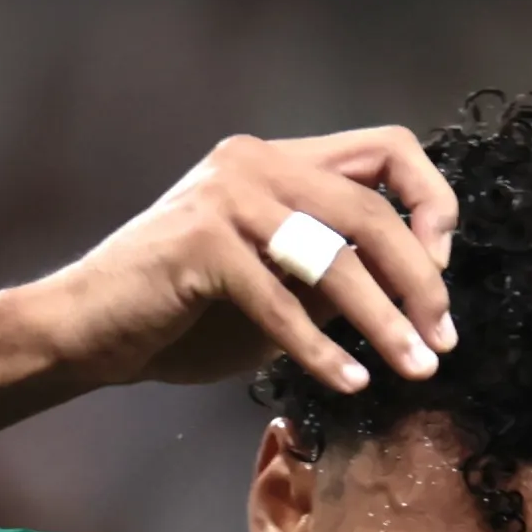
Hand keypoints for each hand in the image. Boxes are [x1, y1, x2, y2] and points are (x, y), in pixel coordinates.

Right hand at [31, 130, 458, 401]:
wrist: (89, 329)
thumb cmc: (185, 314)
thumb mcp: (282, 288)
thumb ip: (339, 276)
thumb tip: (422, 297)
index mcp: (281, 159)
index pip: (388, 149)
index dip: (430, 204)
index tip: (442, 272)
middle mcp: (256, 162)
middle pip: (371, 209)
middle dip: (420, 280)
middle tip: (441, 339)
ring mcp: (225, 197)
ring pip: (333, 257)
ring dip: (385, 321)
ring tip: (415, 369)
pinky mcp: (199, 244)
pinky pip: (280, 301)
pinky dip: (321, 349)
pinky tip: (349, 382)